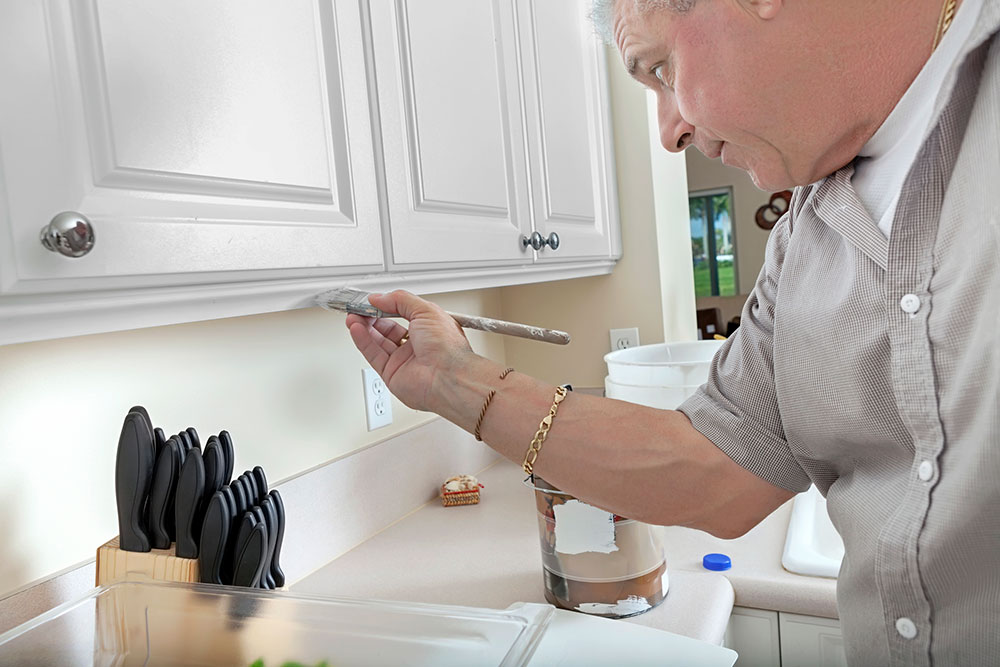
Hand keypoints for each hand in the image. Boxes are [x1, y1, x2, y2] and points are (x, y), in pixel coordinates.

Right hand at [346, 290, 473, 411]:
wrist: (447, 377)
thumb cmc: (447, 348)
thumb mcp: (425, 310)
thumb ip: (400, 300)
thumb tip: (380, 298)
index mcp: (428, 328)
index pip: (402, 313)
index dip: (386, 306)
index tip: (372, 300)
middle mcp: (417, 344)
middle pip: (387, 328)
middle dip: (371, 316)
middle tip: (358, 307)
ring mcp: (404, 360)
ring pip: (378, 341)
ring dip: (364, 327)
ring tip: (353, 316)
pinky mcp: (392, 373)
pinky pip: (373, 354)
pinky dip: (363, 341)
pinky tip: (355, 329)